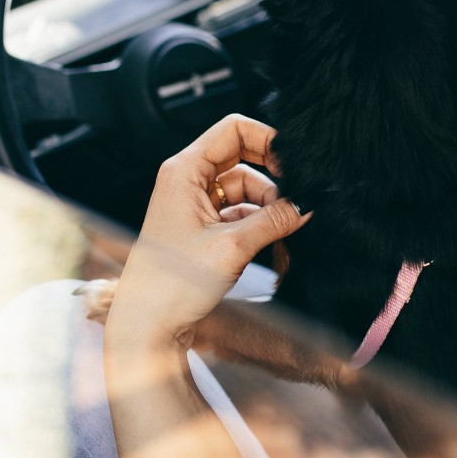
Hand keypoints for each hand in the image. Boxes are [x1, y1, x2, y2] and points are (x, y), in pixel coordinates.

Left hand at [105, 114, 309, 348]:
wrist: (146, 328)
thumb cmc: (171, 286)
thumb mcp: (233, 246)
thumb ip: (276, 219)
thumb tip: (309, 203)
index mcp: (183, 171)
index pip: (233, 129)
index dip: (267, 139)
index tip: (293, 162)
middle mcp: (187, 181)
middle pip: (242, 156)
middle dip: (273, 174)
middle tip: (299, 193)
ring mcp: (195, 204)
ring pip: (246, 187)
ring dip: (269, 203)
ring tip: (286, 225)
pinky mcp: (204, 227)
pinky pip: (241, 211)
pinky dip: (260, 220)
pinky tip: (277, 235)